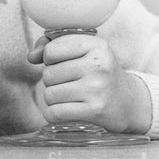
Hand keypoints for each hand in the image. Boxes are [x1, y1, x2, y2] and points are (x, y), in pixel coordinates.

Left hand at [28, 35, 150, 133]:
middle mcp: (98, 65)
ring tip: (70, 95)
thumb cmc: (98, 72)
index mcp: (95, 45)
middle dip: (52, 80)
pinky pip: (55, 113)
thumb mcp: (82, 50)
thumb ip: (51, 45)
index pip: (51, 50)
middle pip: (48, 74)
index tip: (61, 62)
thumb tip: (31, 57)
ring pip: (49, 94)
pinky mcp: (95, 111)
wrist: (128, 102)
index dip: (49, 58)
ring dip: (54, 97)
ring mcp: (97, 89)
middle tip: (69, 82)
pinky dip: (54, 113)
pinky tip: (66, 109)